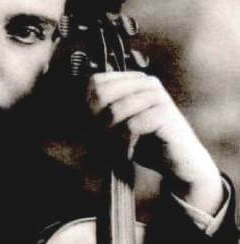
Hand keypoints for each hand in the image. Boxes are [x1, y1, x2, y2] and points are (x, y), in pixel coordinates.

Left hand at [86, 71, 222, 214]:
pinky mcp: (165, 114)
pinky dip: (124, 144)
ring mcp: (157, 96)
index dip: (86, 108)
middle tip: (102, 142)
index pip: (94, 82)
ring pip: (114, 111)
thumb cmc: (145, 144)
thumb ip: (97, 114)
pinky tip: (129, 153)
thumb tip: (65, 110)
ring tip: (115, 150)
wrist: (179, 163)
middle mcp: (145, 82)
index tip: (92, 130)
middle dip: (95, 122)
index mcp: (133, 80)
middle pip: (101, 94)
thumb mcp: (116, 126)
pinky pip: (131, 126)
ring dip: (109, 136)